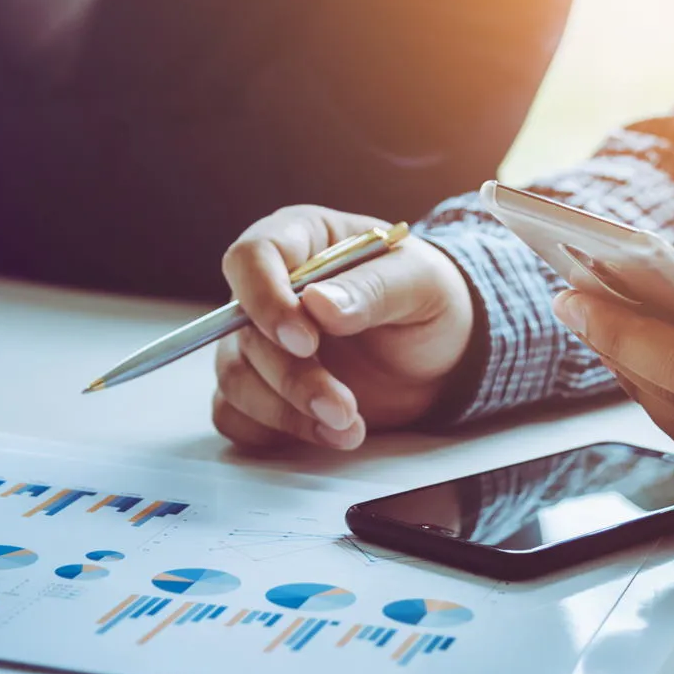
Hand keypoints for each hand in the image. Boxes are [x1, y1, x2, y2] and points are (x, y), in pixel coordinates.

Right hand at [213, 205, 473, 450]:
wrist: (437, 351)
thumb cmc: (425, 299)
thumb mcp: (420, 282)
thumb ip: (373, 288)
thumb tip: (319, 304)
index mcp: (299, 239)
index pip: (251, 259)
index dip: (266, 301)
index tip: (306, 342)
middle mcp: (267, 288)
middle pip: (243, 332)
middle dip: (292, 377)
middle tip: (343, 407)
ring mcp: (258, 342)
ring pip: (235, 380)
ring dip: (286, 412)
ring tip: (348, 427)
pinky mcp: (261, 389)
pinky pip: (237, 416)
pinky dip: (275, 432)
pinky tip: (325, 435)